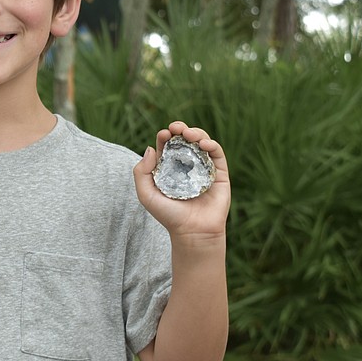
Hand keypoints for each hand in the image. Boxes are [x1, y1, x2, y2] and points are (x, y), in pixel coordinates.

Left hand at [133, 121, 230, 241]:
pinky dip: (212, 144)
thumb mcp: (146, 194)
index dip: (165, 136)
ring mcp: (203, 168)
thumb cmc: (168, 215)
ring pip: (201, 142)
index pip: (167, 146)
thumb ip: (141, 172)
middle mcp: (186, 165)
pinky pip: (217, 154)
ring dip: (196, 133)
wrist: (192, 232)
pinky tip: (204, 144)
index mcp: (169, 167)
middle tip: (176, 128)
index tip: (164, 134)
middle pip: (184, 140)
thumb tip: (149, 148)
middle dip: (180, 130)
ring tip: (189, 135)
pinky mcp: (219, 173)